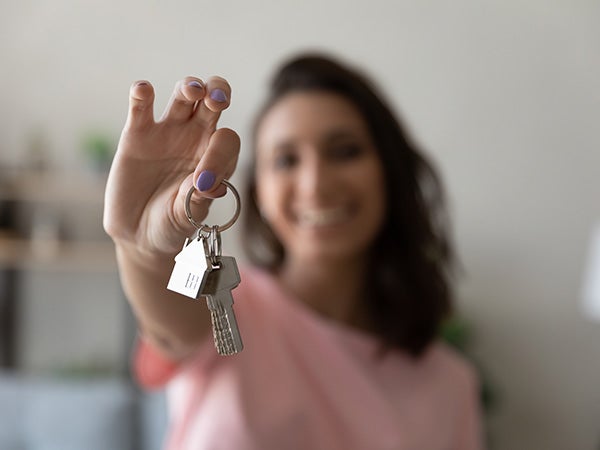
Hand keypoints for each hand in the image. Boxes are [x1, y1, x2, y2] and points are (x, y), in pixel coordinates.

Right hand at [103, 76, 240, 254]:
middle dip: (218, 93)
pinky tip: (143, 89)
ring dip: (189, 87)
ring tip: (192, 90)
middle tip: (217, 99)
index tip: (204, 181)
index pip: (226, 140)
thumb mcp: (188, 217)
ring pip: (183, 97)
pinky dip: (141, 94)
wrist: (140, 234)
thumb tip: (208, 182)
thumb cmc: (172, 224)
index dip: (220, 153)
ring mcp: (167, 132)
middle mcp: (195, 138)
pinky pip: (141, 107)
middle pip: (212, 102)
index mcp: (216, 157)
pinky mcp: (137, 134)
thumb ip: (197, 199)